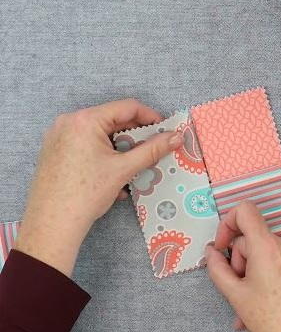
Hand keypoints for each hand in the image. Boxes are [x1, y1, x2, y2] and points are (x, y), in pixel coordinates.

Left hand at [15, 99, 182, 276]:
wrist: (52, 223)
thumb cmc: (86, 194)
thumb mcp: (124, 169)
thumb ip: (152, 149)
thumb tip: (176, 137)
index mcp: (85, 120)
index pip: (127, 108)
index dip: (151, 117)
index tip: (165, 130)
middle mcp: (69, 122)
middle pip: (112, 120)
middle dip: (135, 135)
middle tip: (153, 150)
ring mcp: (58, 137)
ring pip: (100, 134)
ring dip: (121, 148)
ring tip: (133, 167)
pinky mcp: (55, 152)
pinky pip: (86, 145)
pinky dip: (104, 155)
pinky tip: (113, 177)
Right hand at [205, 202, 280, 331]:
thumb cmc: (275, 320)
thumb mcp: (236, 295)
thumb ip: (218, 269)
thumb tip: (211, 253)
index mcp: (267, 245)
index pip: (245, 210)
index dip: (227, 224)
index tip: (220, 247)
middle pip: (250, 240)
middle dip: (238, 264)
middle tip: (236, 290)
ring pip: (261, 257)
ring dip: (249, 278)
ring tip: (245, 309)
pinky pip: (275, 266)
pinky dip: (263, 280)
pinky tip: (258, 307)